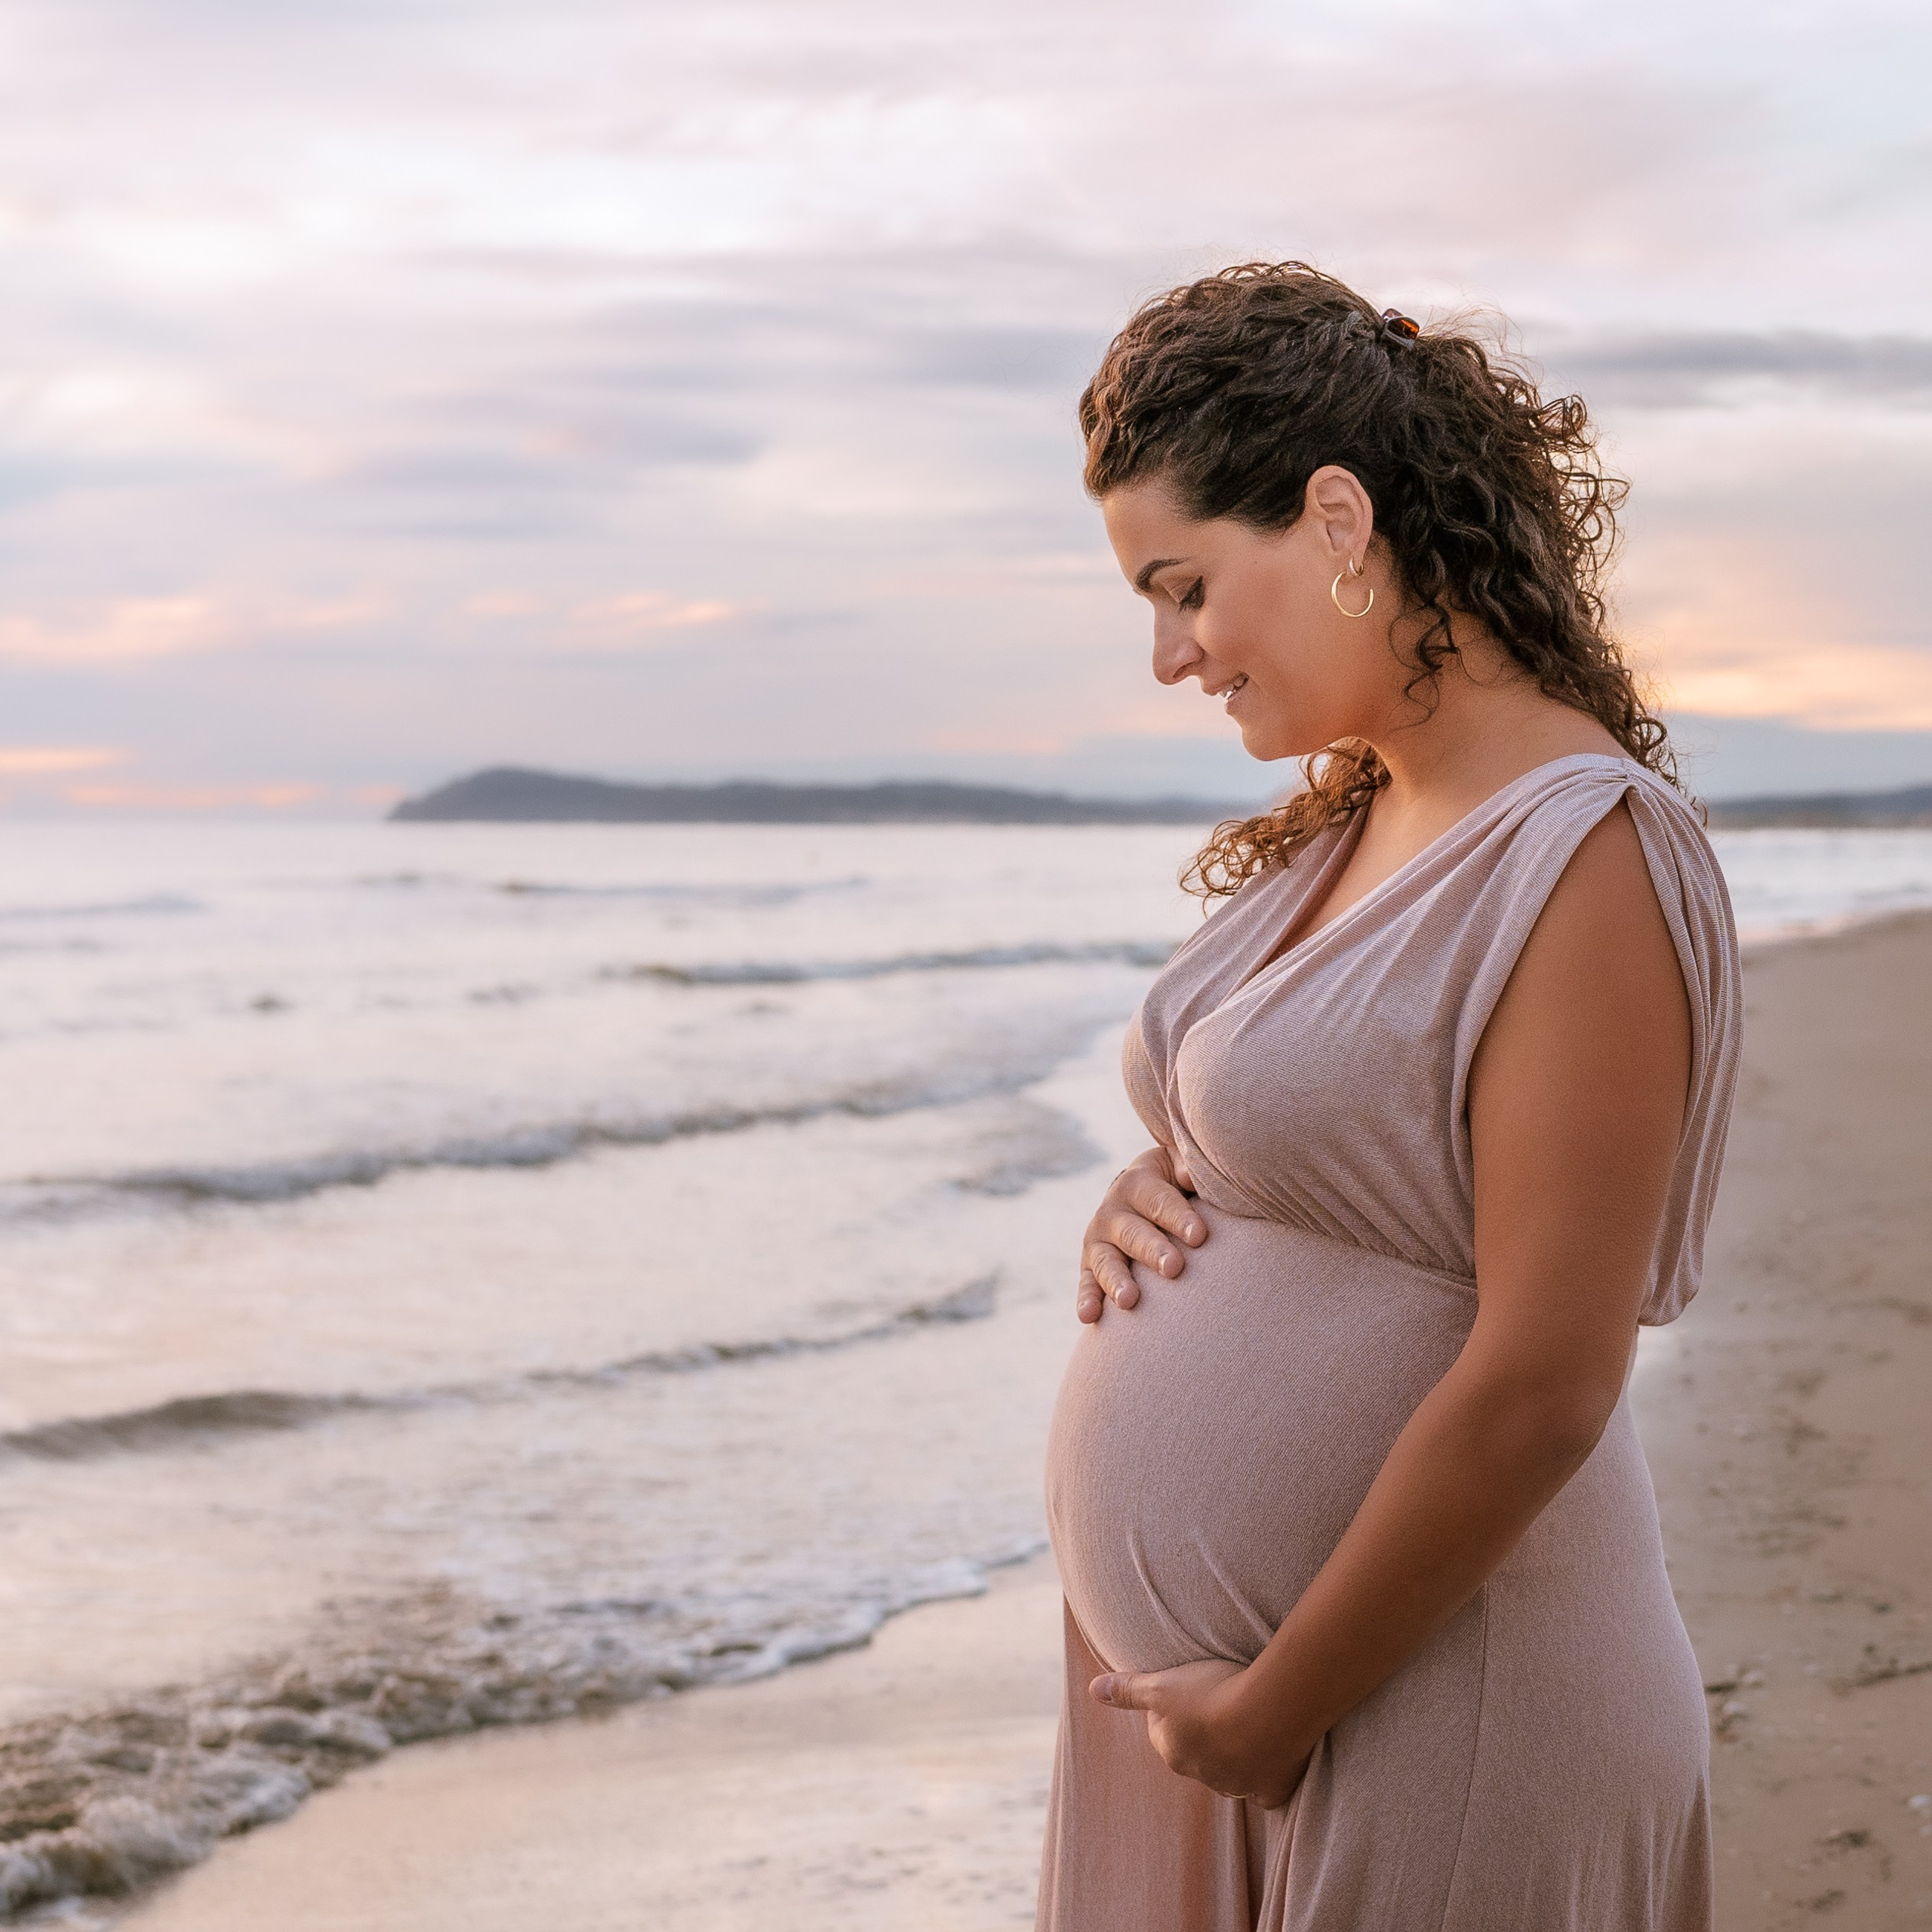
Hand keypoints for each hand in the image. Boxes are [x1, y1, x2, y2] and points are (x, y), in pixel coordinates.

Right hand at [1076, 1145, 1205, 1322]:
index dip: (1178, 1217)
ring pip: (1106, 1261)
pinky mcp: (1090, 1267)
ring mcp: (1098, 1241)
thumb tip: (1191, 1175)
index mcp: (1136, 1183)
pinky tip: (1089, 1317)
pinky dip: (1087, 1300)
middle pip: (1133, 1233)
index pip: (1158, 1200)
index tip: (1199, 1236)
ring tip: (1130, 1300)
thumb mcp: (1179, 1165)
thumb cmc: (1174, 1183)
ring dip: (1117, 1281)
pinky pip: (1087, 1284)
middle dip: (1153, 1251)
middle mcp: (1112, 1211)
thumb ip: (1186, 1166)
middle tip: (1174, 1268)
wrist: (1143, 1196)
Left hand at [1089, 1659, 1309, 1807]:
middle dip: (1206, 1730)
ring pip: (1233, 1770)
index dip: (1177, 1705)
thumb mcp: (1161, 1684)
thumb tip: (1092, 1690)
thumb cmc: (1209, 1693)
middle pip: (1199, 1751)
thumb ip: (1127, 1690)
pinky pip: (1267, 1789)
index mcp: (1173, 1752)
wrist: (1265, 1713)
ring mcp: (1238, 1786)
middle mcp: (1202, 1775)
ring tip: (1251, 1716)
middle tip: (1224, 1698)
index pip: (1165, 1731)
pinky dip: (1270, 1775)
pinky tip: (1275, 1754)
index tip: (1193, 1688)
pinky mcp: (1271, 1790)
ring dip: (1239, 1749)